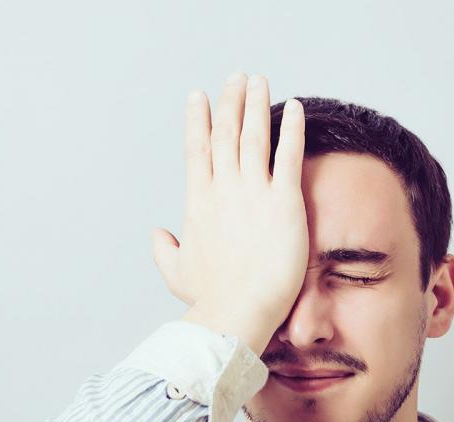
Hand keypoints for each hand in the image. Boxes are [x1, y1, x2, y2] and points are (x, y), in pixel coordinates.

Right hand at [150, 72, 308, 349]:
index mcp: (199, 202)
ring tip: (259, 80)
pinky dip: (292, 128)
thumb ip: (164, 250)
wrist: (237, 311)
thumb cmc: (210, 299)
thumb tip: (157, 234)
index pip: (197, 150)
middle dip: (230, 102)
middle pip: (225, 133)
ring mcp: (253, 193)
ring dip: (256, 104)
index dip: (198, 119)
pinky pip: (289, 155)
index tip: (198, 96)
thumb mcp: (178, 273)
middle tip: (235, 78)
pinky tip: (296, 107)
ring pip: (254, 135)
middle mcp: (224, 190)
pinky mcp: (284, 202)